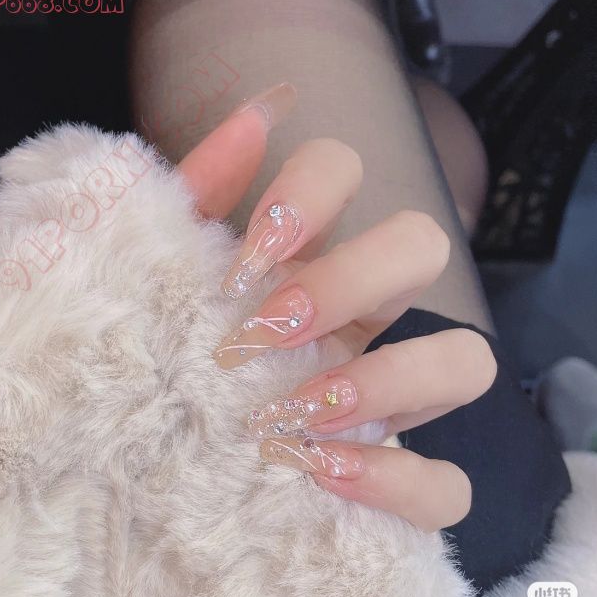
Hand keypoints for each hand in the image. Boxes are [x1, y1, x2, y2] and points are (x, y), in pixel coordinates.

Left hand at [178, 83, 496, 531]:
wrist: (127, 457)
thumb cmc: (145, 355)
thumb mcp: (157, 274)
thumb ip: (198, 194)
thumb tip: (262, 110)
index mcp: (302, 256)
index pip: (341, 171)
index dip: (308, 194)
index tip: (242, 259)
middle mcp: (360, 314)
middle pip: (422, 246)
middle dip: (353, 279)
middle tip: (269, 330)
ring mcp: (387, 397)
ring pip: (468, 361)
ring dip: (392, 379)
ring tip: (301, 410)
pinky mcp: (391, 480)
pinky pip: (446, 486)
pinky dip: (398, 480)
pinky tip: (321, 471)